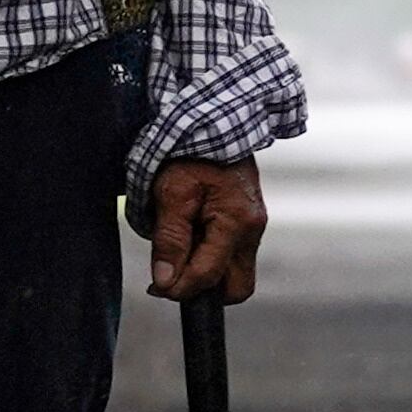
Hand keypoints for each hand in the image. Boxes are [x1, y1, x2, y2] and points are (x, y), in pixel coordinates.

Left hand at [146, 156, 265, 305]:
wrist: (213, 121)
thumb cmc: (191, 152)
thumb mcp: (171, 193)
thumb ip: (170, 240)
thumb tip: (166, 281)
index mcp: (237, 222)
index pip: (208, 276)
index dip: (179, 288)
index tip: (156, 287)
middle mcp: (253, 229)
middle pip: (237, 288)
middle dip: (205, 289)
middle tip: (173, 275)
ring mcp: (255, 227)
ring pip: (235, 273)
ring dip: (207, 271)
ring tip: (181, 249)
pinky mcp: (249, 222)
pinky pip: (233, 254)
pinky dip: (212, 255)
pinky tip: (192, 236)